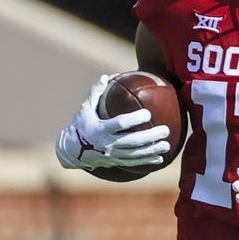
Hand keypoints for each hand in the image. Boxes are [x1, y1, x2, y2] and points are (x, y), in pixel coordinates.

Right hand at [55, 75, 170, 170]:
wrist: (71, 151)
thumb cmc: (81, 124)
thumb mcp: (85, 108)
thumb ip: (96, 93)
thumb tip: (106, 76)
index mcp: (100, 129)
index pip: (120, 124)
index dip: (134, 119)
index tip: (148, 113)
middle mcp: (107, 144)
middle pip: (132, 141)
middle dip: (150, 136)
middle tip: (165, 130)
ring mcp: (112, 155)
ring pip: (135, 154)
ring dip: (152, 150)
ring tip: (167, 145)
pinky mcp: (115, 162)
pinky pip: (133, 163)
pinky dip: (147, 161)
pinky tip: (161, 158)